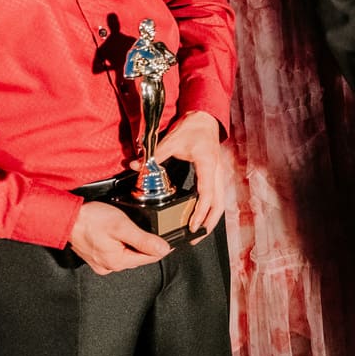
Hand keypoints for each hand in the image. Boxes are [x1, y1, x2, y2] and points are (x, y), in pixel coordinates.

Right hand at [68, 201, 171, 274]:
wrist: (67, 217)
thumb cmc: (90, 220)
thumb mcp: (122, 226)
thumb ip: (144, 240)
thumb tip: (163, 249)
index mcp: (118, 262)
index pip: (150, 258)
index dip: (162, 247)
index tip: (169, 237)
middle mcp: (109, 266)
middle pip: (139, 257)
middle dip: (147, 244)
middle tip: (149, 229)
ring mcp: (101, 263)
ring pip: (127, 254)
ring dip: (133, 244)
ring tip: (132, 229)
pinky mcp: (95, 257)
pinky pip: (115, 252)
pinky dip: (121, 244)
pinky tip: (119, 234)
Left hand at [153, 109, 232, 236]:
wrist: (205, 118)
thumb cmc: (192, 129)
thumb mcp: (172, 141)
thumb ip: (154, 156)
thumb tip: (134, 165)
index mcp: (208, 166)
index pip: (207, 195)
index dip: (200, 212)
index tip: (193, 226)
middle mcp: (217, 172)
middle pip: (219, 204)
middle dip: (209, 222)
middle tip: (196, 237)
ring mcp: (219, 174)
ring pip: (220, 202)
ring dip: (212, 218)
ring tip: (200, 232)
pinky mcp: (216, 174)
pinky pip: (217, 196)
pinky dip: (211, 209)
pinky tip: (203, 216)